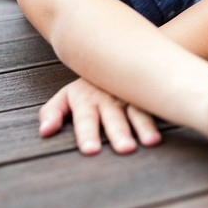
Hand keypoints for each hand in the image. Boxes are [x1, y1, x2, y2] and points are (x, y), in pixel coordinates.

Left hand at [38, 77, 162, 154]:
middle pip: (112, 117)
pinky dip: (157, 120)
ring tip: (150, 142)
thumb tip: (44, 132)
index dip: (86, 133)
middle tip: (124, 150)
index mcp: (83, 97)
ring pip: (135, 111)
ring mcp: (127, 96)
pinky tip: (163, 132)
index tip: (91, 150)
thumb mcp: (67, 95)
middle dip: (118, 132)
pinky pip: (152, 108)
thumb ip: (53, 112)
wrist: (117, 56)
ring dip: (143, 126)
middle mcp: (106, 97)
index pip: (84, 118)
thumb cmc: (88, 86)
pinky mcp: (144, 97)